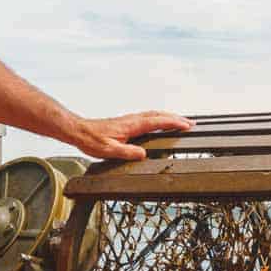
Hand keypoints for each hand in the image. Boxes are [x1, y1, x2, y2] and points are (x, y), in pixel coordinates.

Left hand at [71, 111, 193, 161]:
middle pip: (159, 115)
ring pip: (154, 115)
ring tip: (180, 122)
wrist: (79, 131)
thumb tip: (143, 155)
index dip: (174, 123)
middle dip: (176, 118)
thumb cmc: (92, 140)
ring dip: (168, 117)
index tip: (187, 125)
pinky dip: (159, 118)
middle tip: (191, 123)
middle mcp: (132, 120)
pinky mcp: (126, 122)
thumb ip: (127, 153)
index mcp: (132, 125)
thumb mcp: (109, 151)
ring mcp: (130, 120)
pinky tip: (159, 124)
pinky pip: (148, 117)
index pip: (158, 122)